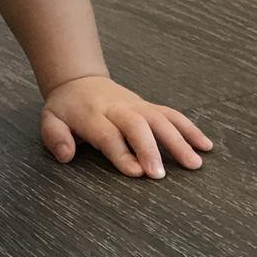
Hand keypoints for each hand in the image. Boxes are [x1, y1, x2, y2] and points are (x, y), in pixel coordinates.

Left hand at [41, 75, 212, 177]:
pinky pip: (172, 115)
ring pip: (161, 120)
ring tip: (195, 163)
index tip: (137, 173)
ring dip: (179, 140)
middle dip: (150, 149)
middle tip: (161, 175)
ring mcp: (137, 106)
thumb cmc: (66, 109)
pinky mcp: (149, 107)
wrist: (80, 81)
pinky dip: (190, 129)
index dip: (122, 153)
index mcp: (92, 115)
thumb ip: (56, 137)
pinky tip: (205, 146)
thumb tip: (66, 156)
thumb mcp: (50, 120)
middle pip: (137, 126)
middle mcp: (118, 109)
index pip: (109, 135)